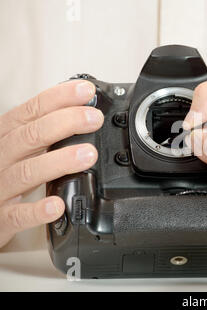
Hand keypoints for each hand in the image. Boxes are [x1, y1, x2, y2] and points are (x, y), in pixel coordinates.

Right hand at [0, 81, 103, 246]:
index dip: (57, 99)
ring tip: (88, 154)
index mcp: (5, 138)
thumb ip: (44, 133)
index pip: (29, 112)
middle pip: (29, 136)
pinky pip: (17, 215)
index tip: (85, 91)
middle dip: (64, 123)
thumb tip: (83, 111)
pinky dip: (36, 210)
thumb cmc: (4, 175)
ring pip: (26, 172)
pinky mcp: (1, 218)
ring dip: (58, 161)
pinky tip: (56, 205)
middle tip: (94, 117)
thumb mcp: (19, 148)